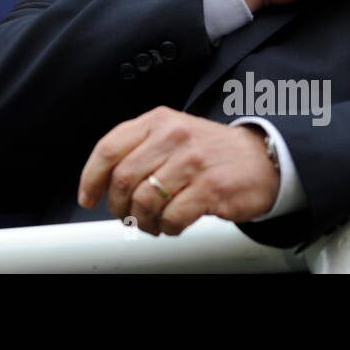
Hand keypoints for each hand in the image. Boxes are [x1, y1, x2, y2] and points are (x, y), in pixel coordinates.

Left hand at [78, 107, 278, 234]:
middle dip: (118, 206)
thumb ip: (138, 148)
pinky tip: (173, 225)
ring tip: (151, 223)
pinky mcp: (210, 187)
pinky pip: (172, 217)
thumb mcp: (172, 134)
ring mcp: (192, 161)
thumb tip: (102, 180)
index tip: (88, 197)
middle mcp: (173, 136)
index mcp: (157, 121)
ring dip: (142, 221)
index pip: (109, 148)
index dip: (91, 177)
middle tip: (126, 215)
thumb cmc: (210, 151)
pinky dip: (167, 228)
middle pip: (123, 179)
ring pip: (145, 201)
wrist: (261, 159)